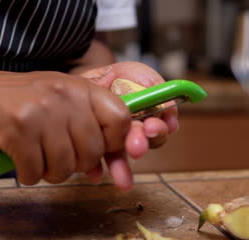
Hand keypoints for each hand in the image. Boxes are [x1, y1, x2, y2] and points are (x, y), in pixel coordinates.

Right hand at [0, 68, 131, 185]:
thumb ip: (86, 121)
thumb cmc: (19, 99)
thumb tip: (106, 164)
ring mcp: (41, 113)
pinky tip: (20, 162)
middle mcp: (65, 97)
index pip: (121, 119)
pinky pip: (35, 172)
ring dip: (51, 173)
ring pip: (65, 167)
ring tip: (38, 159)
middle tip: (58, 158)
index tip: (98, 148)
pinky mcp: (17, 130)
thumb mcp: (59, 96)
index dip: (114, 142)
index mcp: (81, 87)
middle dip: (77, 165)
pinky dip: (28, 175)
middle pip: (92, 152)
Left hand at [79, 62, 178, 189]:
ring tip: (122, 176)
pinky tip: (96, 173)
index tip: (152, 127)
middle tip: (136, 147)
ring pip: (121, 158)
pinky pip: (96, 162)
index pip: (160, 126)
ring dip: (123, 167)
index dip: (159, 129)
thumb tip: (168, 102)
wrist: (80, 85)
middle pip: (143, 143)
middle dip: (141, 144)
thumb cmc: (111, 77)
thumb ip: (154, 83)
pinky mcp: (93, 148)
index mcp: (147, 113)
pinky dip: (96, 169)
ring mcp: (113, 141)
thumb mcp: (135, 72)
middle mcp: (133, 130)